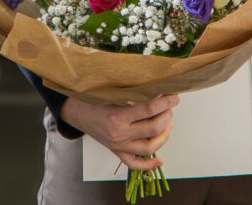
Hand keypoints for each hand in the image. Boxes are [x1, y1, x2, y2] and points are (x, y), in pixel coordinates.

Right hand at [59, 94, 179, 170]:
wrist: (76, 112)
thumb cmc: (92, 98)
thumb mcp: (110, 90)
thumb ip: (131, 90)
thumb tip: (156, 86)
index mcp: (117, 115)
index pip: (149, 109)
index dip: (166, 102)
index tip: (175, 96)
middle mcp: (119, 133)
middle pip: (153, 128)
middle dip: (167, 116)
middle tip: (171, 107)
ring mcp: (118, 145)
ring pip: (149, 147)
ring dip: (164, 136)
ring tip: (168, 123)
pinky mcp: (116, 152)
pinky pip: (134, 164)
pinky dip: (149, 165)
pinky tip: (160, 160)